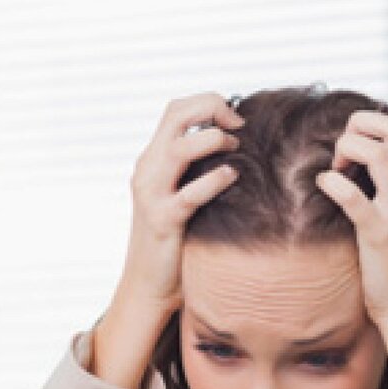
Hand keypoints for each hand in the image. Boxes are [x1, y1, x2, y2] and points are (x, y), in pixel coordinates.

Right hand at [121, 93, 243, 312]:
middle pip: (175, 115)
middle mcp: (147, 170)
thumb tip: (237, 147)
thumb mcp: (181, 195)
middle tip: (240, 125)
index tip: (236, 119)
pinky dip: (214, 180)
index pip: (176, 110)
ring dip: (213, 140)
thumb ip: (197, 170)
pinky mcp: (163, 222)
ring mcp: (152, 195)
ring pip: (179, 149)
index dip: (208, 102)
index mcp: (152, 160)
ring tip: (235, 150)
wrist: (148, 286)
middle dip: (212, 107)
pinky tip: (232, 176)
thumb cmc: (176, 240)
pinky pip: (189, 194)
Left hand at [314, 111, 387, 327]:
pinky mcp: (380, 235)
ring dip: (348, 148)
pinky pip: (353, 196)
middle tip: (342, 149)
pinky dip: (332, 183)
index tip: (351, 154)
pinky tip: (323, 185)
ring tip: (335, 168)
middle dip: (361, 123)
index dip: (371, 131)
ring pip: (378, 153)